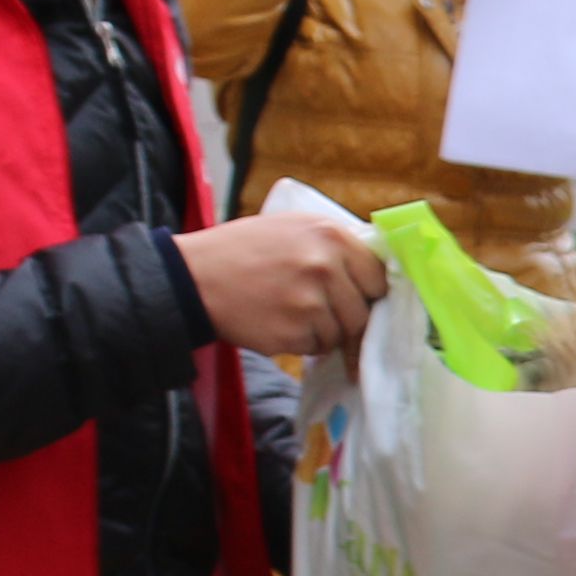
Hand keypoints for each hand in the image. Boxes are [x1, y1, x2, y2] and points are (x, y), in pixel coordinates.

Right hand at [181, 207, 389, 358]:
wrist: (195, 276)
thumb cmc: (245, 250)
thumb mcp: (294, 227)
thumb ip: (336, 245)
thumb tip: (379, 271)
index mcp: (331, 235)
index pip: (379, 277)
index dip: (368, 291)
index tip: (359, 297)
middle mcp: (325, 267)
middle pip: (363, 312)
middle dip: (346, 317)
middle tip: (318, 309)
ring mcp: (309, 303)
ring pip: (340, 334)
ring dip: (322, 331)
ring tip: (290, 312)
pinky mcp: (292, 333)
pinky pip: (315, 347)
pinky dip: (301, 342)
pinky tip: (277, 322)